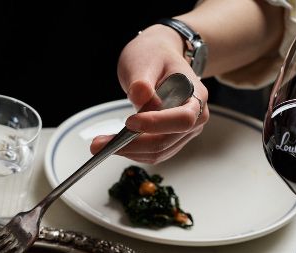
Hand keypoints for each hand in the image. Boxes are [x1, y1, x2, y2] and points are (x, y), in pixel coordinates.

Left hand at [91, 25, 208, 163]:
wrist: (159, 59)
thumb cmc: (154, 56)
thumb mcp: (145, 61)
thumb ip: (142, 81)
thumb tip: (141, 97)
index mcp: (196, 95)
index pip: (182, 119)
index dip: (156, 124)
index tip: (129, 122)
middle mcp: (196, 117)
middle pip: (166, 140)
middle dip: (132, 145)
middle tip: (99, 143)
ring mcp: (184, 131)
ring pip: (158, 152)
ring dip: (128, 151)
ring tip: (100, 144)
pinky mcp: (170, 139)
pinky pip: (152, 153)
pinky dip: (132, 152)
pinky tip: (113, 144)